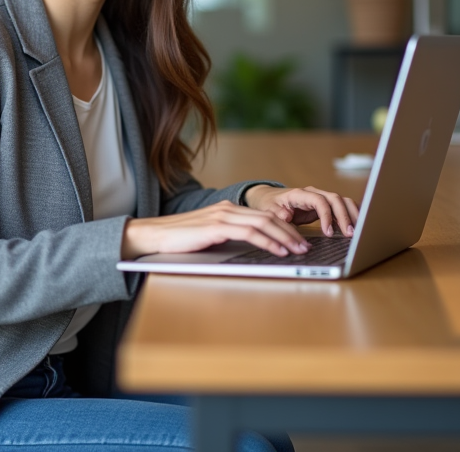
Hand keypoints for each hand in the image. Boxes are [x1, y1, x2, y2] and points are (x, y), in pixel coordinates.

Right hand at [121, 202, 310, 260]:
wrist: (153, 235)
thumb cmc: (178, 240)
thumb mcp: (209, 236)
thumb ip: (228, 237)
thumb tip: (250, 250)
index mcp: (226, 210)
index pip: (263, 216)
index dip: (284, 227)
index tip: (299, 240)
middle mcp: (227, 209)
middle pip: (268, 217)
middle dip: (291, 232)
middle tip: (307, 246)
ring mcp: (221, 216)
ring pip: (263, 223)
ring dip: (285, 237)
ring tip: (299, 250)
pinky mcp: (216, 227)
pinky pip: (249, 233)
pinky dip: (268, 241)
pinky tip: (278, 250)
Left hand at [244, 185, 359, 237]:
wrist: (270, 198)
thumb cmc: (270, 204)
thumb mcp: (270, 209)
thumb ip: (278, 214)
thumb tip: (287, 217)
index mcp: (300, 194)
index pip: (319, 201)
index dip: (326, 216)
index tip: (329, 232)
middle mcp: (314, 193)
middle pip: (336, 199)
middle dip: (345, 216)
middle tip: (350, 234)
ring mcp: (321, 198)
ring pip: (342, 201)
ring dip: (352, 215)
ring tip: (357, 231)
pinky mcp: (325, 205)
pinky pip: (342, 207)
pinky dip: (351, 215)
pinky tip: (357, 226)